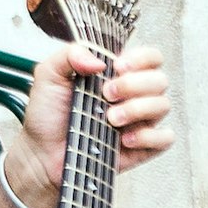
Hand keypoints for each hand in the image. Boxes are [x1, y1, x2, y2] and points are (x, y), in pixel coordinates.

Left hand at [14, 39, 176, 196]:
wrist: (42, 153)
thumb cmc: (48, 116)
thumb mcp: (49, 75)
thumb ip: (70, 54)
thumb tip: (100, 61)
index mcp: (118, 74)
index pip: (150, 57)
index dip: (142, 58)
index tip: (118, 67)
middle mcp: (134, 95)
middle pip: (160, 80)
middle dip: (134, 85)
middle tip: (106, 95)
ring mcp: (140, 121)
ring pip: (163, 106)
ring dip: (137, 109)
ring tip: (110, 119)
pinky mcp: (143, 147)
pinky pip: (165, 138)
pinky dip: (148, 136)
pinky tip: (124, 139)